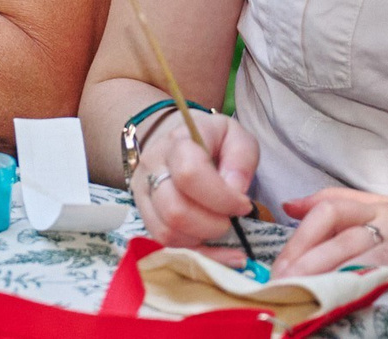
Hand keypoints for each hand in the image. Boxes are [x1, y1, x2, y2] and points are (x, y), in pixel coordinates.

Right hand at [130, 107, 260, 258]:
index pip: (189, 174)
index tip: (244, 204)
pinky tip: (215, 248)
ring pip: (166, 231)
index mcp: (177, 142)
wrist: (179, 142)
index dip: (222, 197)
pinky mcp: (144, 215)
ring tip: (220, 228)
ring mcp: (143, 193)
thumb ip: (241, 159)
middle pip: (175, 210)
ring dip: (201, 239)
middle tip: (231, 220)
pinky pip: (164, 244)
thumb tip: (235, 191)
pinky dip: (194, 252)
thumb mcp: (235, 137)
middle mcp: (152, 167)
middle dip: (212, 225)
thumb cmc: (212, 141)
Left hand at [271, 187, 387, 290]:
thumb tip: (291, 206)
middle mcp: (383, 214)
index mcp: (371, 206)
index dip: (297, 235)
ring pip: (357, 242)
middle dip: (302, 255)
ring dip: (326, 265)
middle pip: (332, 225)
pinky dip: (372, 268)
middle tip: (279, 282)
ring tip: (303, 287)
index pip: (324, 209)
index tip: (274, 265)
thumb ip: (340, 207)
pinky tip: (354, 282)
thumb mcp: (384, 212)